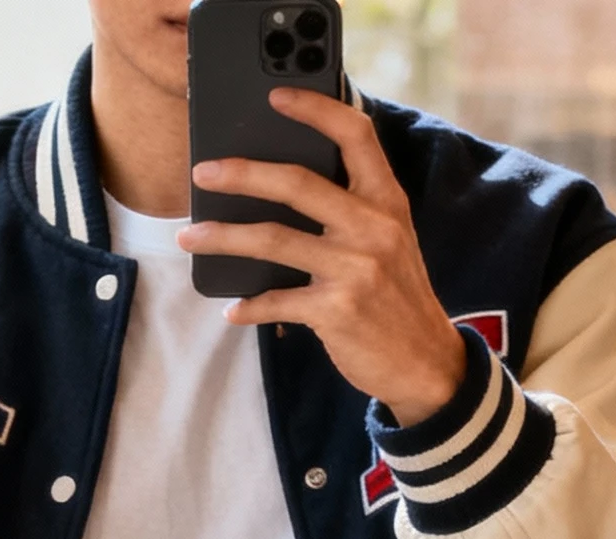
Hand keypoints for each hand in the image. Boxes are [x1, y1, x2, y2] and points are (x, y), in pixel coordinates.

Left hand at [180, 89, 465, 427]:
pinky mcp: (337, 311)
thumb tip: (285, 188)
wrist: (425, 363)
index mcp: (386, 201)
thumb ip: (354, 209)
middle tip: (203, 173)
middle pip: (297, 183)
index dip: (315, 109)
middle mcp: (372, 227)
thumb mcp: (391, 240)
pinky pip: (278, 301)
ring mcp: (355, 269)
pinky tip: (232, 309)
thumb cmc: (397, 297)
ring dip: (224, 238)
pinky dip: (250, 306)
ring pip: (274, 240)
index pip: (354, 135)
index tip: (277, 97)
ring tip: (190, 236)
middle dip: (243, 174)